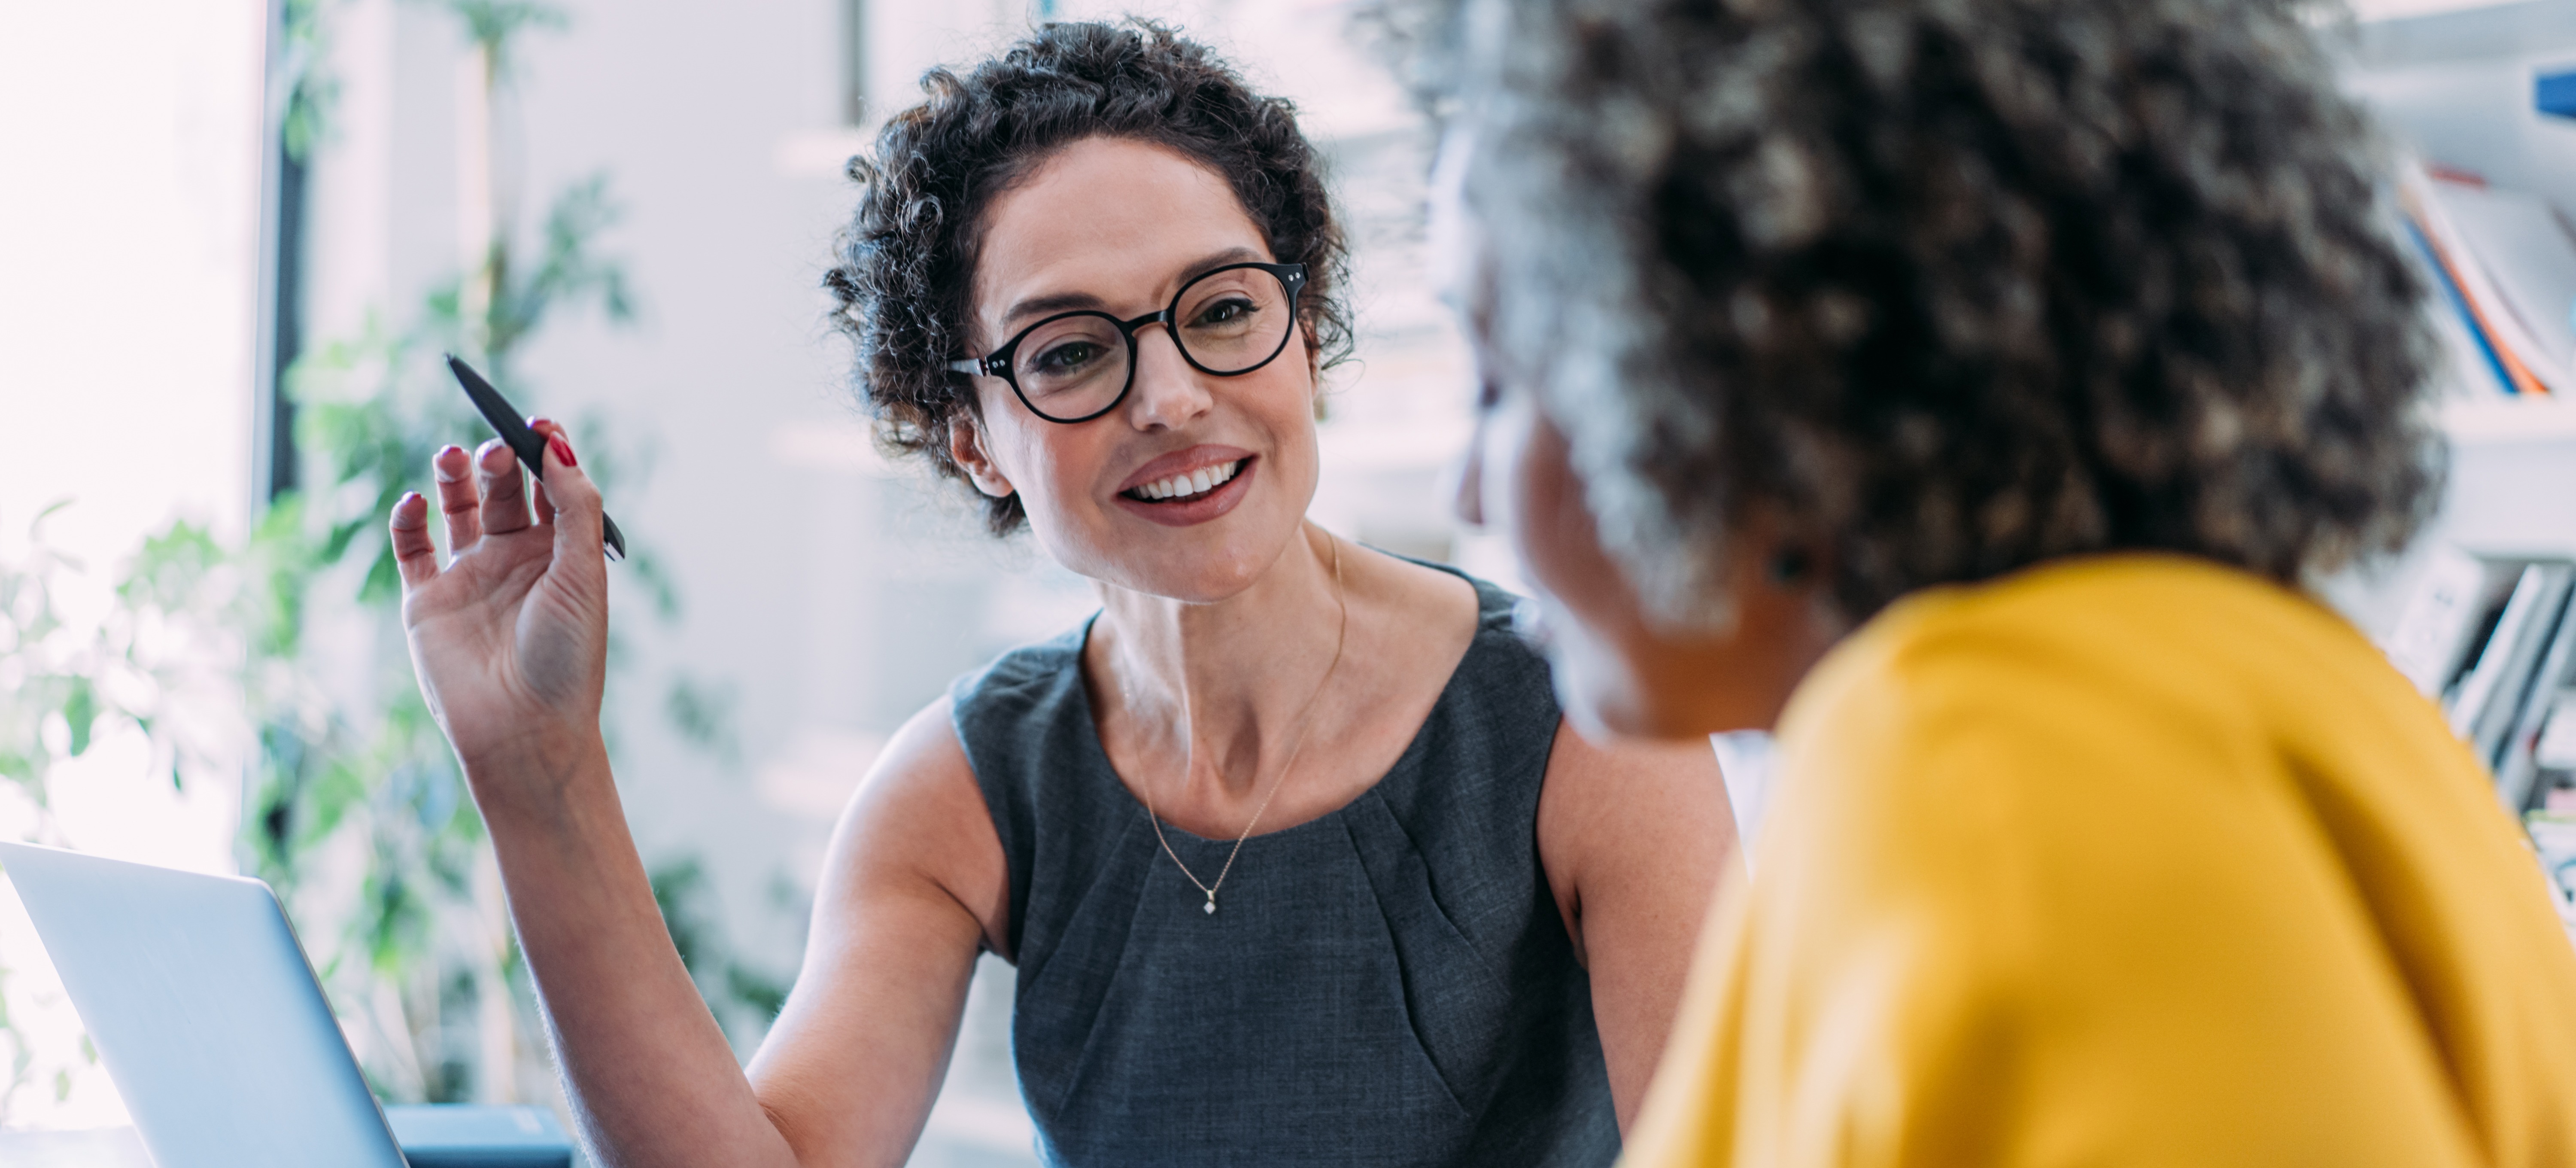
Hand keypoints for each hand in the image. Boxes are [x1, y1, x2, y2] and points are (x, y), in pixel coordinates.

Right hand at [389, 421, 608, 789]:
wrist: (524, 730)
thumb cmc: (567, 657)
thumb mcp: (582, 572)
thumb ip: (574, 505)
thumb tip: (558, 443)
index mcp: (562, 553)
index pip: (552, 485)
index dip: (544, 450)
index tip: (538, 422)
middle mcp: (516, 560)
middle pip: (504, 488)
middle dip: (499, 460)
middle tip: (495, 448)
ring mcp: (471, 577)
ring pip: (457, 508)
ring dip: (454, 476)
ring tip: (453, 455)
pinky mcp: (428, 601)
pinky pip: (411, 547)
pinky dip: (408, 519)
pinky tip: (416, 501)